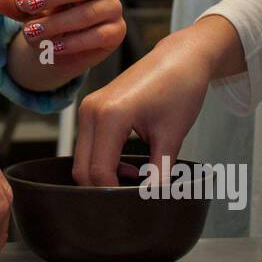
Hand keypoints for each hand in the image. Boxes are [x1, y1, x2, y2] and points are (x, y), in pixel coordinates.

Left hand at [0, 0, 125, 74]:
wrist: (64, 46)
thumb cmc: (50, 15)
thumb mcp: (30, 8)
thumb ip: (15, 3)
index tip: (20, 1)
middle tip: (26, 10)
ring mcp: (113, 6)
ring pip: (87, 14)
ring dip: (56, 25)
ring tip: (32, 34)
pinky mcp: (117, 31)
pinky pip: (97, 35)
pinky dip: (73, 43)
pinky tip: (54, 47)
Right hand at [73, 29, 213, 185]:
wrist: (180, 58)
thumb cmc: (180, 88)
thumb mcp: (172, 136)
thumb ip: (158, 172)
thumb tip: (152, 199)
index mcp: (110, 115)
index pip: (99, 171)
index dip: (114, 193)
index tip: (135, 203)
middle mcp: (91, 110)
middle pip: (82, 168)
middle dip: (103, 188)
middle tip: (132, 197)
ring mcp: (88, 108)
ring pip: (82, 158)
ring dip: (102, 174)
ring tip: (134, 178)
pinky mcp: (92, 108)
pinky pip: (87, 145)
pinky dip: (101, 160)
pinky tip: (126, 164)